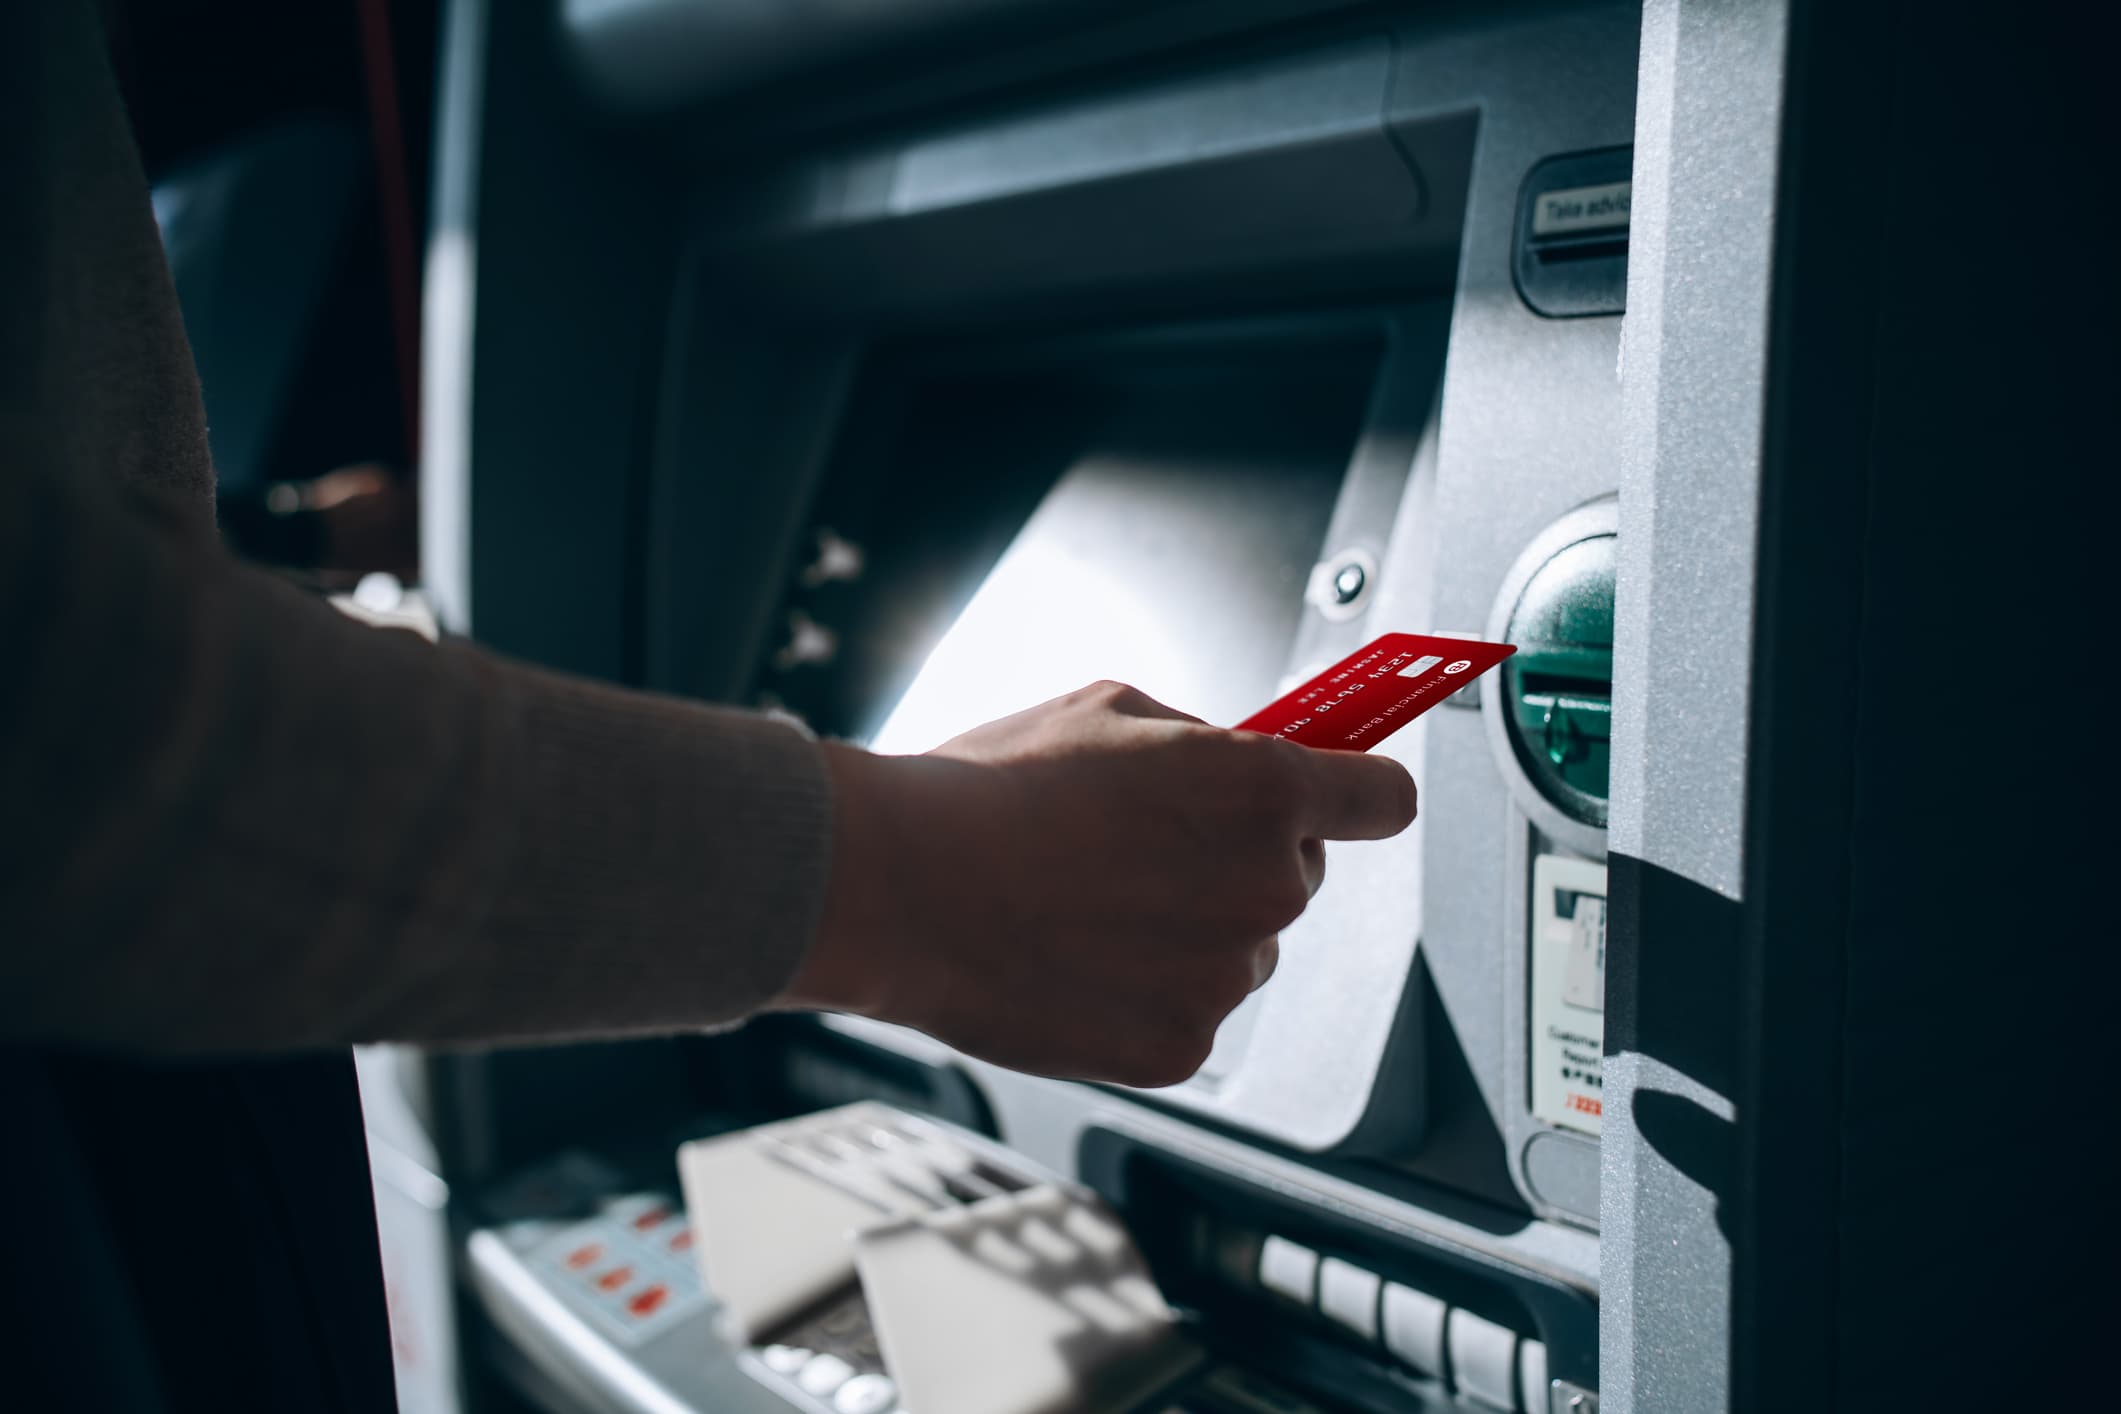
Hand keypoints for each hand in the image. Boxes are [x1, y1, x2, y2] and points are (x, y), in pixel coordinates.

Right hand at [781, 681, 1417, 1086]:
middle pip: (1298, 877)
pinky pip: (1190, 1014)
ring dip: (1195, 933)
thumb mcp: (1110, 710)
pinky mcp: (1180, 1049)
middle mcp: (1265, 889)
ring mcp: (1225, 977)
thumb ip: (1203, 740)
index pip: (1383, 800)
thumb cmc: (990, 790)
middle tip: (1151, 850)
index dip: (1361, 796)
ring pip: (1243, 951)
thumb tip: (1239, 758)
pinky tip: (1078, 959)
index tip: (1351, 801)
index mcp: (1262, 791)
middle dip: (1244, 861)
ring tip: (1092, 907)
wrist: (899, 888)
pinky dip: (1147, 996)